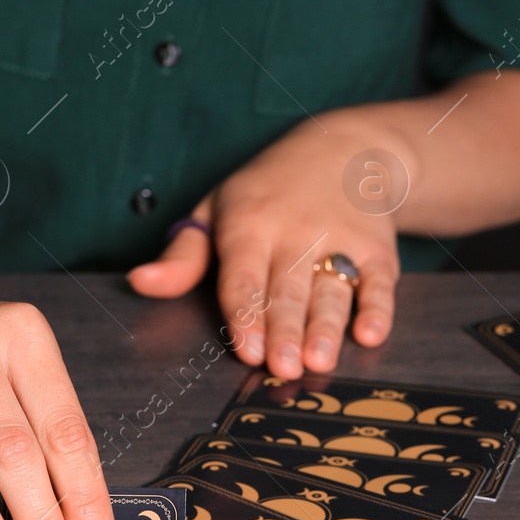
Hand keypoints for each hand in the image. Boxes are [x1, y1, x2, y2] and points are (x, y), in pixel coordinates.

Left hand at [127, 111, 403, 377]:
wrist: (345, 152)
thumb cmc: (269, 192)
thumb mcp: (217, 209)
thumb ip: (183, 256)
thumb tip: (141, 282)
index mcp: (250, 223)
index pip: (243, 276)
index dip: (245, 315)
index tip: (246, 351)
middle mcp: (295, 232)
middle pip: (288, 290)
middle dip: (285, 330)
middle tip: (283, 368)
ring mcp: (340, 239)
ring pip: (331, 290)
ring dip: (327, 327)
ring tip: (320, 361)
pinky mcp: (377, 248)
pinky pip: (379, 281)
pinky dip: (378, 307)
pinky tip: (372, 333)